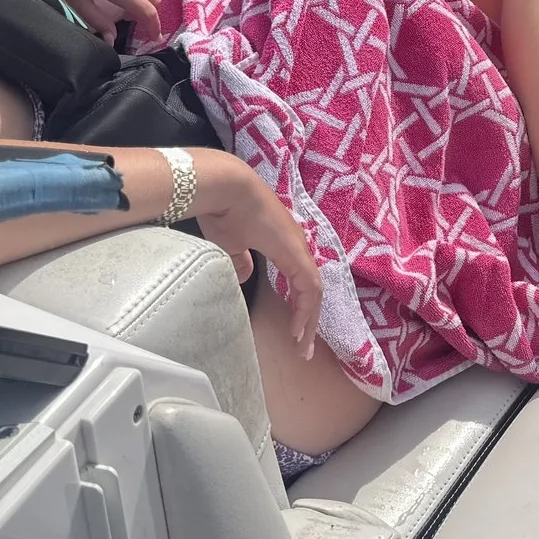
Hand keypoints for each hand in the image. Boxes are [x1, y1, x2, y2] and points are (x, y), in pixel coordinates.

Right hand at [193, 152, 324, 357]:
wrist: (226, 189)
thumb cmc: (225, 212)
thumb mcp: (231, 245)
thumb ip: (241, 261)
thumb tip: (244, 275)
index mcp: (285, 245)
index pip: (301, 282)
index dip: (299, 308)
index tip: (292, 333)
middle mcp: (297, 246)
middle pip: (311, 291)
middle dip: (308, 321)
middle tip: (302, 349)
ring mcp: (298, 248)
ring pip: (313, 292)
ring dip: (308, 320)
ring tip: (301, 345)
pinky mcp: (295, 253)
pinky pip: (308, 287)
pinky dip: (305, 310)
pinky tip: (297, 328)